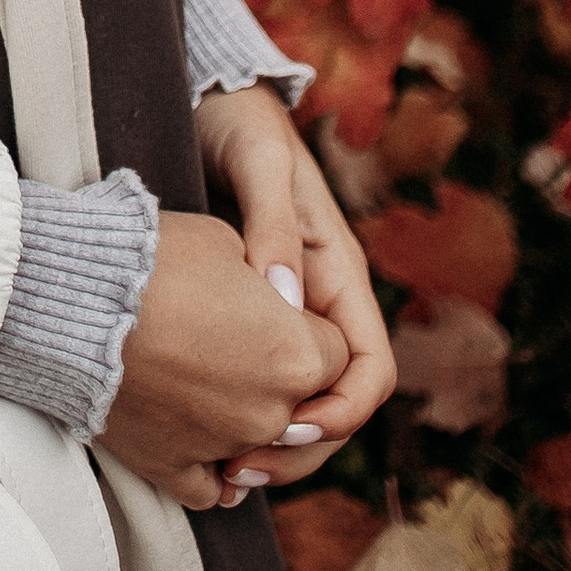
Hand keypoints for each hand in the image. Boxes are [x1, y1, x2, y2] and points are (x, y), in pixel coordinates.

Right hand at [98, 209, 347, 508]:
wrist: (68, 298)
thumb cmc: (150, 257)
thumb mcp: (223, 241)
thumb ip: (266, 278)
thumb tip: (276, 299)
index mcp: (296, 355)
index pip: (338, 354)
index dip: (310, 329)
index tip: (279, 312)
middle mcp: (272, 411)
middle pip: (305, 405)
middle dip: (283, 377)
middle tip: (244, 344)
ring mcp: (224, 447)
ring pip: (262, 448)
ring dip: (248, 420)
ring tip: (216, 386)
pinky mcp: (174, 468)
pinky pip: (213, 489)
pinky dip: (215, 472)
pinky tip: (211, 456)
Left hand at [194, 83, 394, 506]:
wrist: (208, 100)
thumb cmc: (242, 125)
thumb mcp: (261, 165)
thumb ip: (273, 230)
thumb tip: (285, 304)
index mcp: (339, 277)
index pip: (370, 369)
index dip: (342, 409)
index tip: (293, 428)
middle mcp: (317, 303)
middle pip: (333, 402)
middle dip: (301, 446)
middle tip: (242, 469)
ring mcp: (282, 312)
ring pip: (295, 401)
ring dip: (270, 442)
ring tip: (221, 469)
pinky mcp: (242, 315)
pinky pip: (256, 380)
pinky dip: (238, 414)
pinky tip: (200, 435)